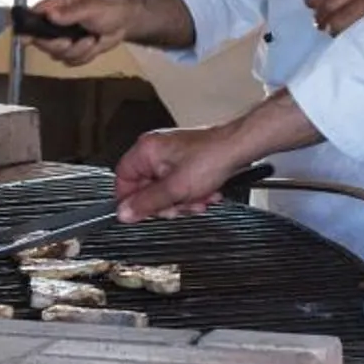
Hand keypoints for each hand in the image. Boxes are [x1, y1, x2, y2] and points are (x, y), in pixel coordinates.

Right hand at [28, 0, 136, 67]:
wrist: (126, 22)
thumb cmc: (109, 8)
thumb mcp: (91, 7)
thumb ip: (70, 12)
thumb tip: (50, 14)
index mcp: (56, 7)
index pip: (33, 16)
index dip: (26, 28)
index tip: (25, 39)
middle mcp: (56, 23)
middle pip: (41, 41)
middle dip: (57, 45)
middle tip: (69, 41)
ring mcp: (64, 37)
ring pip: (57, 54)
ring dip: (76, 51)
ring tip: (91, 40)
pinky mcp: (73, 50)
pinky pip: (71, 61)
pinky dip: (84, 57)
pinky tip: (93, 46)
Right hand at [115, 123, 249, 220]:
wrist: (239, 149)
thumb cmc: (212, 158)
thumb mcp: (175, 189)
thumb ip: (147, 203)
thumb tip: (124, 213)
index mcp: (146, 150)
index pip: (123, 179)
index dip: (131, 200)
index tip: (140, 214)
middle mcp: (156, 150)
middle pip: (147, 188)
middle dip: (166, 202)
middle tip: (177, 207)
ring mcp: (172, 155)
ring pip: (166, 190)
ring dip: (182, 200)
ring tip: (197, 199)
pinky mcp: (186, 161)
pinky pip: (180, 185)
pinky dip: (192, 193)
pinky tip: (205, 193)